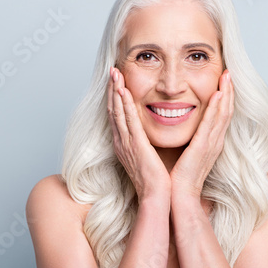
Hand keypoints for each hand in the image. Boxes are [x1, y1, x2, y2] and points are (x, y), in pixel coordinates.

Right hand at [107, 67, 170, 201]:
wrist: (155, 196)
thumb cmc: (155, 179)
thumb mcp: (147, 156)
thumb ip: (145, 142)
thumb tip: (148, 132)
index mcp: (124, 144)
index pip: (117, 115)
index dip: (115, 97)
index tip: (116, 81)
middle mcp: (121, 141)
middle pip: (113, 110)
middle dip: (112, 89)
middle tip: (112, 71)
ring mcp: (126, 143)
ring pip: (118, 111)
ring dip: (115, 91)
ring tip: (115, 74)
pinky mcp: (135, 145)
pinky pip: (128, 121)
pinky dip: (124, 104)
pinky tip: (123, 91)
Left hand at [170, 69, 234, 197]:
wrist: (180, 195)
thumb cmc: (181, 176)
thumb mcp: (189, 152)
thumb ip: (192, 139)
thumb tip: (185, 126)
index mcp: (212, 142)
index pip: (221, 114)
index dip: (225, 97)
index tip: (224, 80)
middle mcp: (215, 141)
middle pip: (226, 111)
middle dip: (228, 90)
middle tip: (229, 72)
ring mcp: (211, 144)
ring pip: (222, 114)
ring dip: (225, 94)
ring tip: (226, 76)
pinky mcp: (203, 148)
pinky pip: (211, 124)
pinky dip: (215, 108)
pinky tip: (217, 94)